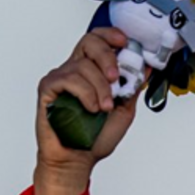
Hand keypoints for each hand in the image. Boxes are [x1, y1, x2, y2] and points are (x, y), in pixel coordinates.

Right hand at [34, 28, 138, 194]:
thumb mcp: (124, 109)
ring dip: (100, 88)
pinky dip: (86, 94)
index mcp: (92, 71)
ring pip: (83, 65)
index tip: (125, 42)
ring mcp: (61, 77)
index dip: (111, 35)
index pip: (98, 40)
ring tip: (104, 108)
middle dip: (108, 57)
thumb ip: (133, 87)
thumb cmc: (96, 136)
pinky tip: (91, 109)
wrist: (78, 159)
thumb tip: (145, 66)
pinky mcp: (48, 88)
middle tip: (117, 78)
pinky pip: (69, 80)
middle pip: (89, 41)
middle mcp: (75, 69)